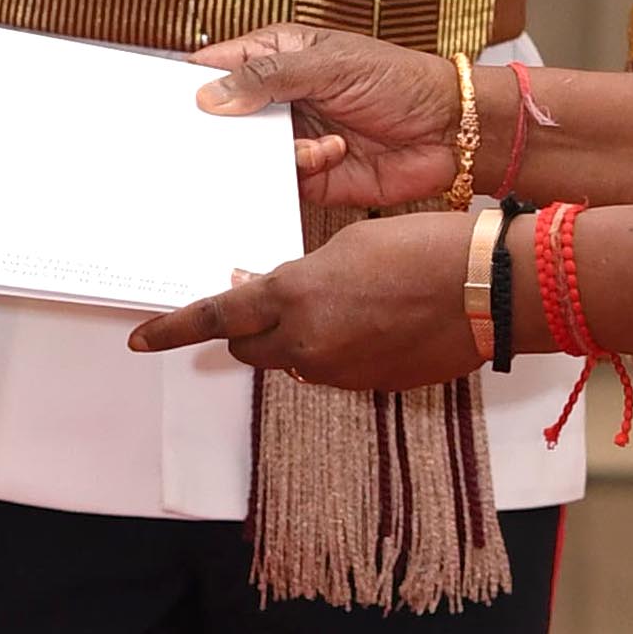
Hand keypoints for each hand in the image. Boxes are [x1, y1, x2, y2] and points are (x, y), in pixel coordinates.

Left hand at [128, 211, 478, 384]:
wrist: (491, 289)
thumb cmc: (422, 247)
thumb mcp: (349, 245)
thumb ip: (300, 275)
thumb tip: (269, 291)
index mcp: (294, 298)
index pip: (216, 319)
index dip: (174, 330)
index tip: (141, 340)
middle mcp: (307, 344)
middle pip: (248, 348)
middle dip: (246, 329)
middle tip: (262, 301)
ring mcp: (339, 373)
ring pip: (292, 361)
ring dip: (294, 339)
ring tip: (339, 302)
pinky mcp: (370, 387)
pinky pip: (332, 371)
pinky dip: (334, 349)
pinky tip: (370, 321)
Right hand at [194, 20, 474, 217]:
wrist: (450, 132)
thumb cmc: (399, 81)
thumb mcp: (330, 65)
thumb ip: (268, 78)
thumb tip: (209, 96)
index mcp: (278, 57)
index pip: (218, 67)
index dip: (190, 83)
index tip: (163, 101)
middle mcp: (280, 100)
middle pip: (224, 118)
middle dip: (216, 130)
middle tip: (205, 139)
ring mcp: (292, 139)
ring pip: (247, 154)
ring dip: (263, 153)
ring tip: (301, 143)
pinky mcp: (310, 176)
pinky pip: (278, 181)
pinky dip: (295, 171)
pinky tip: (328, 154)